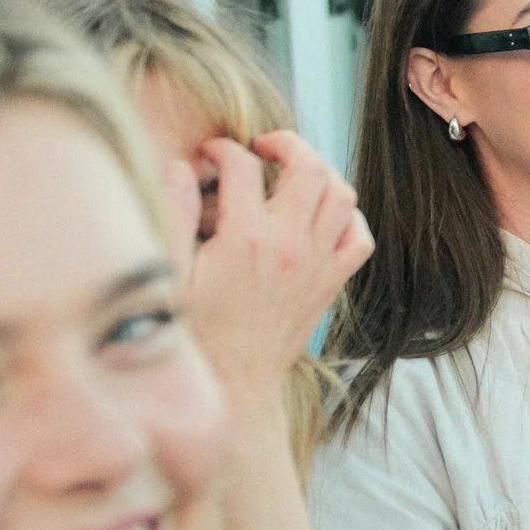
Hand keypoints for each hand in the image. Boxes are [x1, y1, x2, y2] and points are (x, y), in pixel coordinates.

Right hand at [164, 131, 370, 391]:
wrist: (234, 384)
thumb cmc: (195, 332)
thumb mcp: (169, 274)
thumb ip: (174, 214)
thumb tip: (182, 167)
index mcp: (244, 238)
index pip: (242, 166)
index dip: (222, 150)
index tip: (210, 155)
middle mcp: (289, 245)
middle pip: (310, 166)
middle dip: (286, 144)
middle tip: (262, 149)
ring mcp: (316, 264)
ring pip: (342, 195)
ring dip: (321, 174)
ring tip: (293, 174)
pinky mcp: (330, 283)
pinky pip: (360, 238)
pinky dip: (349, 218)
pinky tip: (321, 217)